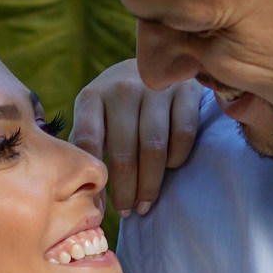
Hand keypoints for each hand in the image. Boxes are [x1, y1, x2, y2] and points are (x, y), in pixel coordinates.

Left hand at [71, 61, 202, 215]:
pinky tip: (170, 168)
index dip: (95, 180)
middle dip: (125, 191)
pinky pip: (182, 136)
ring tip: (146, 204)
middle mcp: (122, 89)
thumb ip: (87, 145)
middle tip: (127, 212)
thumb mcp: (96, 114)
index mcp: (92, 97)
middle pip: (124, 154)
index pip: (88, 143)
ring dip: (150, 185)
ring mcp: (155, 89)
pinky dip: (176, 159)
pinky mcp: (185, 91)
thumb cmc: (119, 103)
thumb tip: (88, 197)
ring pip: (154, 150)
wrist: (157, 60)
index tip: (100, 208)